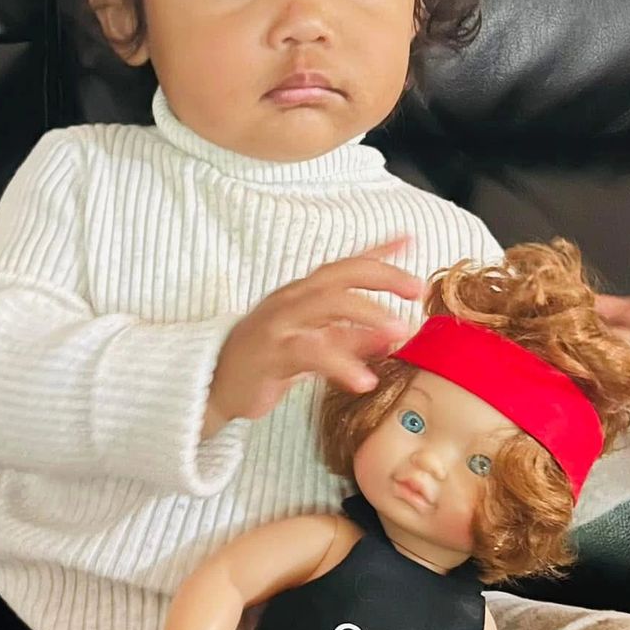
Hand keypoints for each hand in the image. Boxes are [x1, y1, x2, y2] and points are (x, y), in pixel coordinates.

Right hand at [206, 238, 422, 430]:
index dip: (377, 253)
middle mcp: (290, 300)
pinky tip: (365, 380)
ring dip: (368, 314)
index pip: (344, 266)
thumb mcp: (315, 346)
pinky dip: (342, 365)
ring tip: (399, 331)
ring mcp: (278, 324)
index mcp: (301, 294)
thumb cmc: (266, 364)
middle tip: (415, 289)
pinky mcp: (271, 353)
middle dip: (382, 276)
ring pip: (327, 305)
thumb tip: (393, 331)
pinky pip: (311, 353)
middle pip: (340, 276)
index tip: (411, 243)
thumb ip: (350, 336)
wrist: (214, 387)